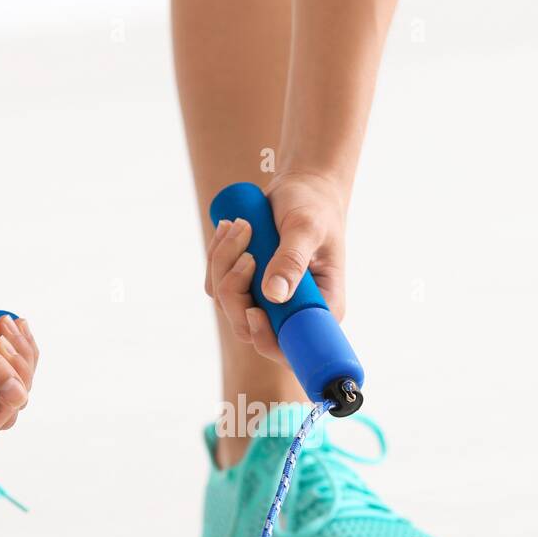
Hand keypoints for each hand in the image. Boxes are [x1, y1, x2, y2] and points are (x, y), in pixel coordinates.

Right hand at [0, 272, 38, 449]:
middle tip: (1, 341)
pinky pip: (20, 379)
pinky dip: (24, 353)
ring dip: (21, 360)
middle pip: (0, 417)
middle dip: (13, 378)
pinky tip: (12, 327)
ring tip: (4, 326)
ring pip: (16, 397)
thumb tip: (17, 397)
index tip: (2, 378)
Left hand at [205, 172, 346, 362]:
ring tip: (241, 226)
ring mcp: (266, 302)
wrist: (302, 189)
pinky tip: (229, 230)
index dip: (267, 340)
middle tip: (246, 250)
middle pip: (248, 328)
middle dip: (235, 290)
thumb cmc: (314, 207)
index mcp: (320, 308)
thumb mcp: (307, 228)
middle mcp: (292, 312)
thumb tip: (273, 295)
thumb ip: (292, 260)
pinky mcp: (247, 287)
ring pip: (228, 305)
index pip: (292, 347)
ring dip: (224, 264)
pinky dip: (217, 258)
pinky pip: (218, 285)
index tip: (254, 312)